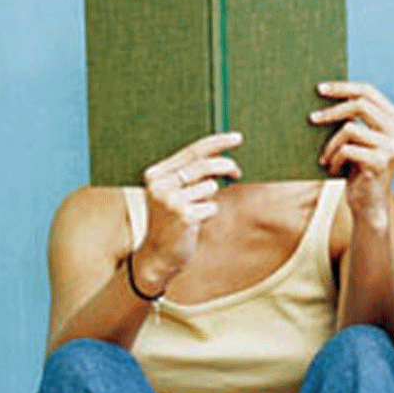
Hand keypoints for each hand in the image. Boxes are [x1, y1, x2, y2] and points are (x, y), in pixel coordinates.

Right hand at [133, 132, 242, 293]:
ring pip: (211, 187)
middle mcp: (160, 185)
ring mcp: (171, 201)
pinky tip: (194, 224)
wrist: (158, 255)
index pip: (191, 151)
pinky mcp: (184, 217)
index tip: (237, 137)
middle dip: (226, 166)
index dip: (217, 142)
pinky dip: (209, 214)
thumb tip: (223, 155)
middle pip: (204, 165)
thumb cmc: (172, 221)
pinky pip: (212, 207)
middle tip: (238, 171)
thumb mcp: (176, 193)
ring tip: (196, 211)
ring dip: (210, 199)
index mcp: (155, 174)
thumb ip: (194, 174)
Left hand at [312, 82, 393, 227]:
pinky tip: (334, 170)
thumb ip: (354, 118)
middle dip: (332, 110)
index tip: (321, 89)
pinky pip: (347, 149)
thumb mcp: (358, 140)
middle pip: (360, 104)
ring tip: (325, 158)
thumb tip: (326, 92)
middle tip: (312, 118)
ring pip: (350, 128)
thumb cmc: (358, 171)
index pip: (369, 92)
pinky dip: (335, 159)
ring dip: (331, 144)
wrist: (368, 206)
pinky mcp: (381, 162)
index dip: (344, 88)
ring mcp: (393, 147)